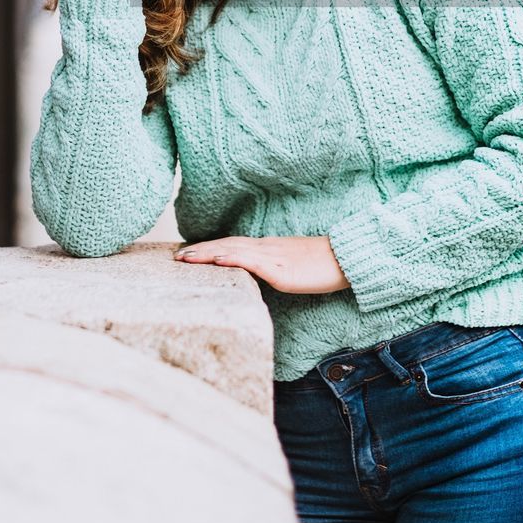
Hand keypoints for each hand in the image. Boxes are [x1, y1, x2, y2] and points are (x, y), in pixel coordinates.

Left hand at [173, 236, 350, 294]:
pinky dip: (233, 259)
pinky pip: (253, 263)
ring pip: (233, 251)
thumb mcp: (293, 268)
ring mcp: (273, 258)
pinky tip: (218, 260)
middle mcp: (266, 249)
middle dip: (200, 251)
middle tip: (174, 256)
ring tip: (185, 258)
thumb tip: (258, 277)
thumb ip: (274, 269)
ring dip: (207, 253)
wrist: (347, 259)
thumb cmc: (324, 265)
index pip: (232, 246)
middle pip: (227, 245)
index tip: (188, 253)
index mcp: (268, 249)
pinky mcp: (281, 270)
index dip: (209, 248)